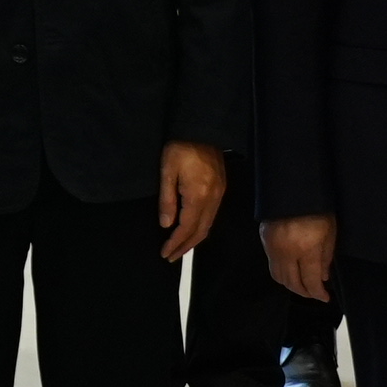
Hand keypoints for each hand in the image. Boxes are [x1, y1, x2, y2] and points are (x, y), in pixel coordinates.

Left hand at [156, 140, 226, 259]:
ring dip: (194, 239)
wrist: (202, 129)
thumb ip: (167, 200)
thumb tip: (165, 224)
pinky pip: (212, 216)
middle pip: (200, 231)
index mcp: (198, 196)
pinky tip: (192, 230)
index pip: (187, 228)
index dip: (176, 243)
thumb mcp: (166, 171)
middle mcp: (213, 199)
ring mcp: (219, 195)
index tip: (165, 253)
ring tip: (180, 248)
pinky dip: (201, 228)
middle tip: (171, 257)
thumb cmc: (180, 148)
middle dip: (185, 247)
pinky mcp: (221, 189)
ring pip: (208, 225)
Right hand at [261, 212, 335, 304]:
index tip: (326, 297)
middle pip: (292, 283)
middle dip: (305, 292)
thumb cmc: (317, 208)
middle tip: (315, 293)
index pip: (310, 281)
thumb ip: (325, 257)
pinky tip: (291, 270)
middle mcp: (286, 252)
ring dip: (291, 285)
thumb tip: (323, 277)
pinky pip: (272, 265)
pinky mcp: (264, 240)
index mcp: (305, 250)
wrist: (292, 187)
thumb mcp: (330, 233)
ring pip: (279, 277)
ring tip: (303, 284)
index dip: (319, 293)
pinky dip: (282, 273)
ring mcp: (272, 247)